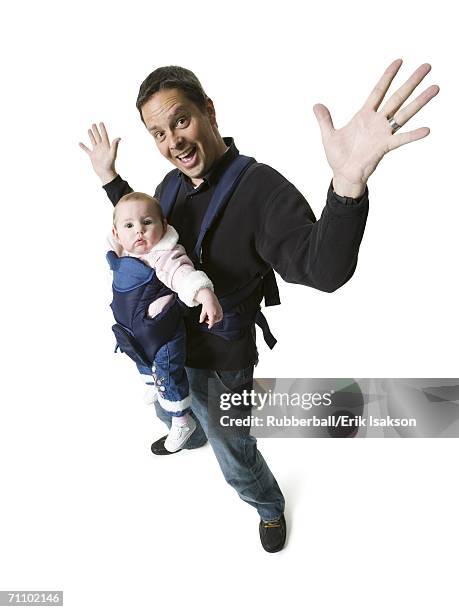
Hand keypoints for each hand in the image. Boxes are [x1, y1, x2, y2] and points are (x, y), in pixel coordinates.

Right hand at [79, 122, 120, 184]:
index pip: (104, 135)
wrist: (105, 173)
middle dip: (96, 130)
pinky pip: (87, 150)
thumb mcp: (112, 154)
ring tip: (89, 129)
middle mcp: (101, 147)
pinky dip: (83, 147)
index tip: (101, 123)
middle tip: (94, 124)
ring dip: (91, 135)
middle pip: (98, 137)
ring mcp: (96, 151)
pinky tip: (80, 143)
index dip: (103, 129)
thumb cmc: (110, 164)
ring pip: (93, 141)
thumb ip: (114, 145)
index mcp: (106, 146)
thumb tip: (118, 137)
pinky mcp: (92, 156)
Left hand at [197, 288, 222, 328]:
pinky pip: (221, 316)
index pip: (212, 321)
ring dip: (215, 320)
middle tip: (207, 320)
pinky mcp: (221, 309)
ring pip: (218, 319)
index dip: (210, 325)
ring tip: (210, 317)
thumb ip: (202, 316)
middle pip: (215, 320)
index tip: (209, 327)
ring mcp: (219, 311)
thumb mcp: (203, 310)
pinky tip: (214, 316)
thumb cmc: (206, 304)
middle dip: (211, 321)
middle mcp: (216, 312)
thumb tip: (200, 321)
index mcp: (211, 312)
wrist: (210, 298)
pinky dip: (218, 317)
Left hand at [313, 60, 439, 197]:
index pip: (378, 91)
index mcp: (364, 116)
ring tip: (435, 88)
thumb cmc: (338, 158)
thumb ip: (325, 119)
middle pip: (397, 97)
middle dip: (411, 82)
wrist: (343, 176)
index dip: (388, 76)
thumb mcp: (328, 136)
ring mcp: (382, 133)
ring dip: (420, 101)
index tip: (399, 61)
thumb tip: (316, 105)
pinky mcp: (384, 147)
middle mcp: (377, 122)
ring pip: (404, 113)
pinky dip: (413, 135)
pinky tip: (426, 130)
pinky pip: (401, 139)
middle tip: (427, 66)